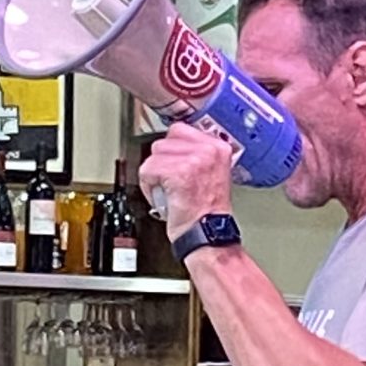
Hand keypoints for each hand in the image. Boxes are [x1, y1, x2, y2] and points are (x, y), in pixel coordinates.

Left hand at [139, 122, 233, 238]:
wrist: (208, 234)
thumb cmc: (207, 212)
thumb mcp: (211, 173)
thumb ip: (197, 154)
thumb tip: (174, 144)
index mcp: (218, 147)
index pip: (179, 130)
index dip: (172, 151)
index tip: (174, 165)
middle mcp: (209, 149)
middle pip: (164, 141)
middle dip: (162, 163)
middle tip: (171, 182)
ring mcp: (194, 159)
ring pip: (154, 155)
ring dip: (154, 175)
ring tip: (168, 190)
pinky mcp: (178, 172)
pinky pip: (147, 170)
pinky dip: (148, 187)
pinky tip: (163, 197)